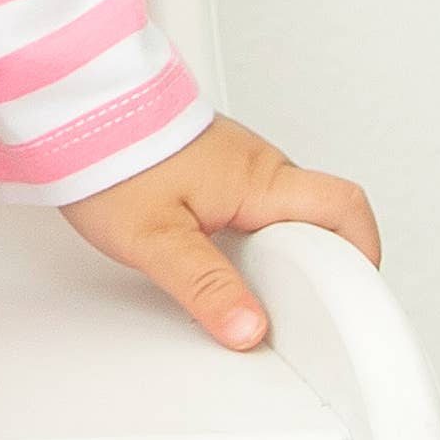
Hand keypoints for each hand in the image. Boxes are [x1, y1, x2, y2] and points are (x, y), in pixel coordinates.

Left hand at [58, 114, 380, 351]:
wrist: (76, 113)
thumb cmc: (112, 160)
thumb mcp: (156, 239)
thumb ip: (205, 287)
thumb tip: (247, 327)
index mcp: (261, 180)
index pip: (346, 209)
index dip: (363, 256)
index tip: (353, 299)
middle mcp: (261, 168)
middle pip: (324, 218)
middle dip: (321, 266)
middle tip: (298, 306)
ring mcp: (241, 166)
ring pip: (288, 214)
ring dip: (284, 253)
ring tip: (255, 291)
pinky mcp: (218, 169)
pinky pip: (258, 207)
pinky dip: (256, 239)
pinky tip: (226, 262)